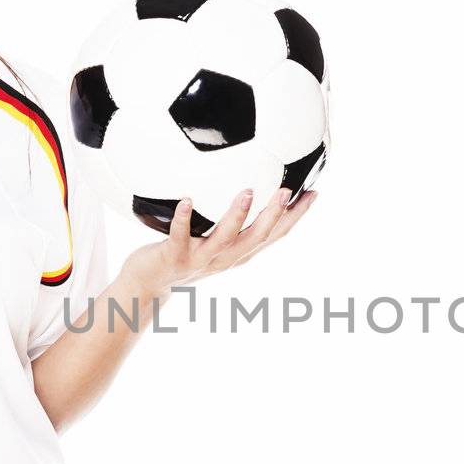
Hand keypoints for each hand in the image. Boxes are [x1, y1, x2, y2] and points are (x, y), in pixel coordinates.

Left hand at [121, 186, 316, 299]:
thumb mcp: (214, 237)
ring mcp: (201, 259)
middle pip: (257, 238)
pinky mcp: (175, 257)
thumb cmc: (184, 251)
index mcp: (240, 252)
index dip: (296, 216)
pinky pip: (180, 235)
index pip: (275, 234)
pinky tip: (187, 199)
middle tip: (287, 190)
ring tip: (246, 192)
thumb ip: (231, 216)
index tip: (313, 193)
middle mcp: (226, 258)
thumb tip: (246, 180)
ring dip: (236, 216)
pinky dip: (184, 218)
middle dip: (274, 215)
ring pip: (224, 239)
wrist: (150, 282)